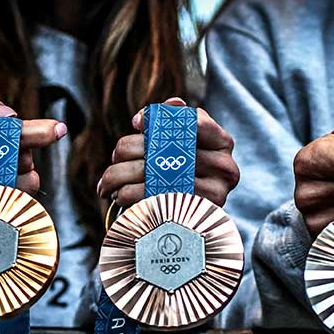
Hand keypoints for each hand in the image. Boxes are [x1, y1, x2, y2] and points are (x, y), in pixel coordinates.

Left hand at [96, 96, 238, 208]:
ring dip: (120, 176)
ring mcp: (214, 194)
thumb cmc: (187, 167)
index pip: (193, 122)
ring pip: (152, 175)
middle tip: (114, 158)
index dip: (160, 119)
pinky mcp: (194, 215)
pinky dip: (129, 196)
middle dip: (128, 150)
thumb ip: (172, 119)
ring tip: (108, 182)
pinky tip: (119, 196)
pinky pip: (151, 199)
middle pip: (165, 149)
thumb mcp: (186, 140)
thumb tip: (142, 120)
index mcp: (222, 142)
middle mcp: (224, 168)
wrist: (196, 214)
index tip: (136, 124)